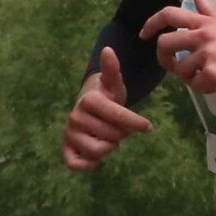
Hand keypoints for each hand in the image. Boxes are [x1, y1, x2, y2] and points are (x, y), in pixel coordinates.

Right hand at [63, 47, 152, 171]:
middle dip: (121, 134)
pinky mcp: (67, 149)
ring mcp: (70, 134)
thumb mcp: (113, 84)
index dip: (135, 122)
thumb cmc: (106, 97)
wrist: (90, 107)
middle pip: (113, 137)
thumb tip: (109, 50)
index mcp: (88, 100)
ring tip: (108, 138)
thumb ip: (112, 70)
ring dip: (109, 148)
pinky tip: (96, 159)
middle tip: (119, 127)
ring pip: (98, 151)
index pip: (118, 117)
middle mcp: (75, 117)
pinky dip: (87, 164)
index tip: (148, 126)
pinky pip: (75, 164)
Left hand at [142, 0, 215, 102]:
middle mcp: (204, 35)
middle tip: (173, 65)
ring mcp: (207, 54)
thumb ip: (210, 12)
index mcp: (207, 23)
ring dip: (189, 77)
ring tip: (205, 76)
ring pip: (180, 69)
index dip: (152, 23)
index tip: (145, 34)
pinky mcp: (212, 74)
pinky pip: (194, 85)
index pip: (170, 14)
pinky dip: (203, 89)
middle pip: (165, 43)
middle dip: (164, 58)